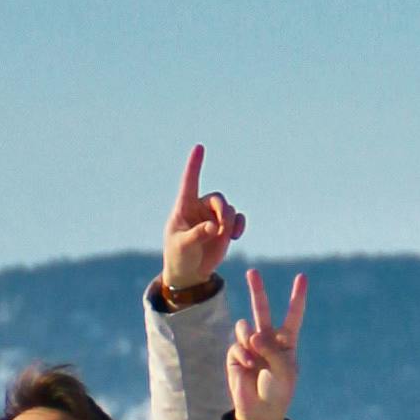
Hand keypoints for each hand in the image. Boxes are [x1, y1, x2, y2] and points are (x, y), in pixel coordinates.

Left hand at [160, 138, 245, 297]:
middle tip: (221, 228)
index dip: (195, 164)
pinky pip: (238, 218)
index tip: (199, 147)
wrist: (190, 272)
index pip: (189, 182)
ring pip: (229, 209)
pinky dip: (240, 224)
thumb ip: (197, 235)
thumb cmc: (179, 256)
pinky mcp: (225, 228)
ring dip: (230, 221)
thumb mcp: (183, 246)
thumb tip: (213, 227)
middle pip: (218, 199)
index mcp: (184, 207)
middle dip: (223, 211)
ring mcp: (213, 217)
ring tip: (225, 236)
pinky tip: (236, 235)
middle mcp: (200, 208)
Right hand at [227, 267, 306, 419]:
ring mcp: (250, 346)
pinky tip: (249, 366)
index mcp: (286, 342)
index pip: (293, 315)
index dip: (297, 297)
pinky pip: (238, 344)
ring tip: (255, 354)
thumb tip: (251, 333)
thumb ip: (271, 348)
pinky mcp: (235, 354)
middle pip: (261, 309)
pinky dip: (244, 354)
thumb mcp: (284, 370)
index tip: (302, 277)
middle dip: (257, 290)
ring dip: (250, 338)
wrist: (259, 411)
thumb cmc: (278, 390)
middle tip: (252, 271)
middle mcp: (267, 340)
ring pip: (245, 326)